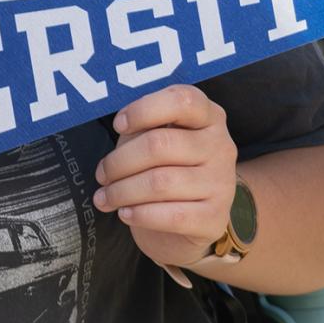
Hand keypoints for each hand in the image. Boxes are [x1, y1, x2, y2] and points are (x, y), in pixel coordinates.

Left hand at [95, 85, 238, 274]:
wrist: (187, 222)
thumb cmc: (162, 168)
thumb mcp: (151, 138)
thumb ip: (141, 128)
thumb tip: (122, 129)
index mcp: (208, 117)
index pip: (183, 100)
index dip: (144, 110)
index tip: (118, 125)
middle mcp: (221, 146)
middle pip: (159, 144)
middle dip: (118, 162)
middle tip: (101, 175)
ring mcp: (221, 183)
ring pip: (160, 182)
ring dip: (121, 192)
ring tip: (105, 198)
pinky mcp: (215, 218)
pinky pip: (171, 215)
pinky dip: (140, 214)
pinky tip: (125, 213)